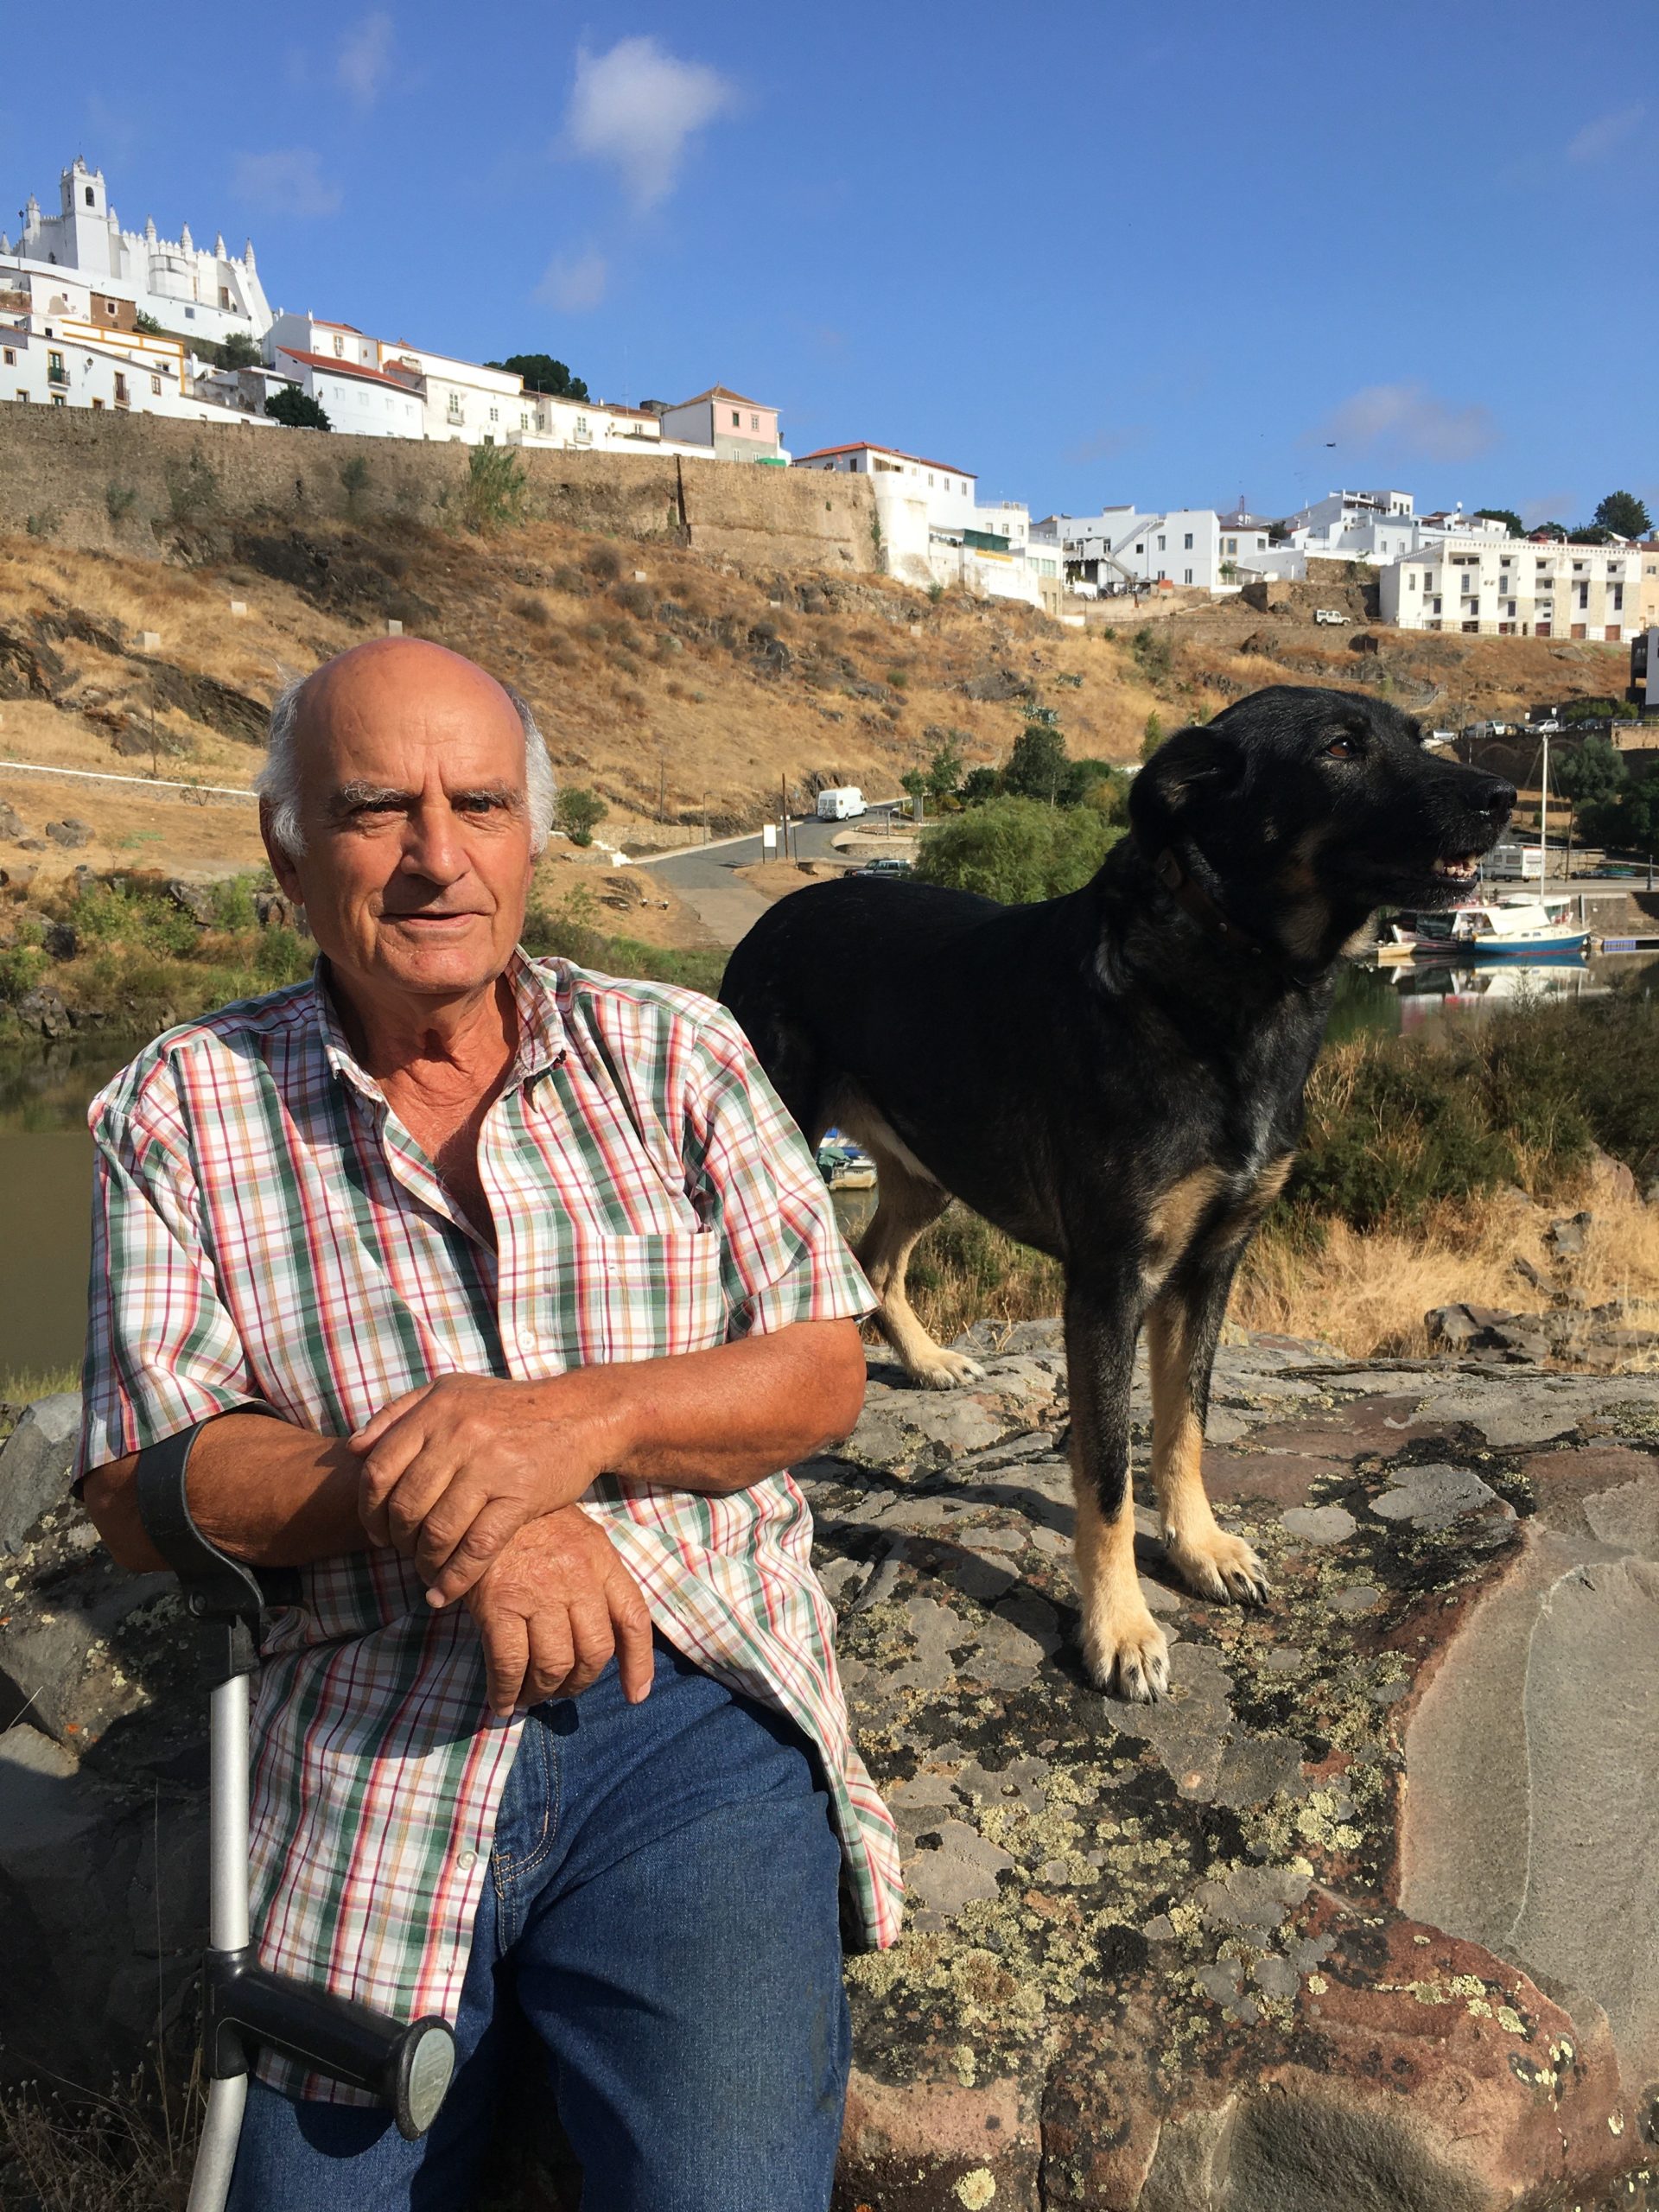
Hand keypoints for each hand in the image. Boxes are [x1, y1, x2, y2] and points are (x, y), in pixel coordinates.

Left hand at [351, 1372, 624, 1605]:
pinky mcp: (520, 1496)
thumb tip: (354, 1448)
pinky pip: (477, 1548)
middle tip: (402, 1552)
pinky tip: (443, 1594)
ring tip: (425, 1569)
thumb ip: (399, 1412)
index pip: (379, 1470)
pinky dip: (455, 1578)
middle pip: (404, 1506)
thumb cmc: (509, 1407)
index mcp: (437, 1410)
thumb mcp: (452, 1391)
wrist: (579, 1414)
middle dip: (396, 1540)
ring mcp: (491, 1467)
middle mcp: (460, 1435)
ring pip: (437, 1531)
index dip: (368, 1509)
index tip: (376, 1530)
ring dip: (424, 1561)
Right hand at [462, 1506, 654, 1718]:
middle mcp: (577, 1575)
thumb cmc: (528, 1522)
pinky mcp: (500, 1602)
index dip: (638, 1663)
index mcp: (601, 1558)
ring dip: (542, 1692)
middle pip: (595, 1651)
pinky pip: (510, 1664)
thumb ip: (592, 1579)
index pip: (633, 1618)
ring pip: (554, 1665)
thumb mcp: (575, 1537)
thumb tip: (599, 1636)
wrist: (478, 1498)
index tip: (635, 1694)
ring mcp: (539, 1590)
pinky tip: (501, 1700)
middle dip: (579, 1683)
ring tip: (530, 1696)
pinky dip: (507, 1691)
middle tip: (560, 1690)